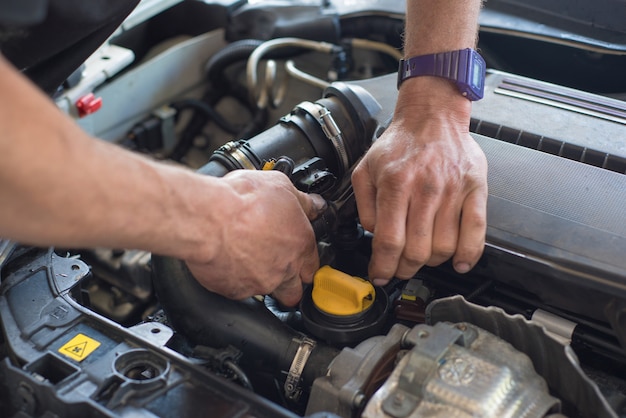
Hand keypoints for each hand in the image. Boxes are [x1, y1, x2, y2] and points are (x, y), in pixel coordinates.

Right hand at [185, 170, 324, 305]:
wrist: (207, 218)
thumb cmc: (241, 201)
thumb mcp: (280, 186)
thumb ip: (303, 202)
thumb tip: (313, 204)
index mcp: (301, 245)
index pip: (313, 265)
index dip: (304, 261)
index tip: (297, 255)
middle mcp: (284, 269)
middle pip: (295, 291)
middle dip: (289, 284)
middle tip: (275, 266)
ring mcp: (260, 283)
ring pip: (267, 292)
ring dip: (260, 280)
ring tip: (246, 260)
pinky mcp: (234, 291)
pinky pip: (238, 291)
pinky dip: (234, 279)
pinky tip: (227, 261)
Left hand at [352, 77, 487, 283]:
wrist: (432, 116)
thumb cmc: (399, 144)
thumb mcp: (365, 169)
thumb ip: (364, 205)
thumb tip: (374, 235)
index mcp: (395, 183)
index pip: (389, 241)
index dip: (383, 266)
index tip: (381, 275)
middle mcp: (425, 188)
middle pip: (416, 250)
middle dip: (404, 268)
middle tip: (399, 269)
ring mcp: (453, 190)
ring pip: (444, 247)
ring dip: (431, 262)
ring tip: (423, 257)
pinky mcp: (475, 189)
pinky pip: (476, 231)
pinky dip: (468, 254)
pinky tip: (458, 263)